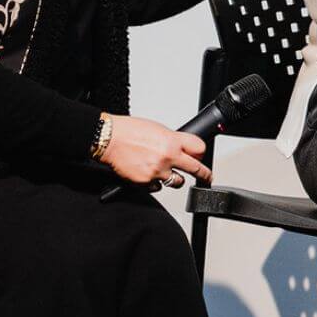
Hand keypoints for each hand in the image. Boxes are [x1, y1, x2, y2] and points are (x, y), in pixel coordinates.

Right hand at [98, 115, 212, 188]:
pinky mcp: (147, 182)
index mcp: (172, 140)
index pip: (199, 149)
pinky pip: (158, 187)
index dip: (201, 154)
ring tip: (164, 171)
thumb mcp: (157, 129)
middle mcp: (168, 156)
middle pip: (196, 169)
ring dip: (175, 179)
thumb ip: (171, 140)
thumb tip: (181, 148)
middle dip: (204, 174)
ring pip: (177, 182)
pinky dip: (154, 182)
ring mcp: (158, 171)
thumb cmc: (129, 131)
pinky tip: (147, 173)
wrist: (109, 139)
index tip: (201, 158)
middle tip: (207, 177)